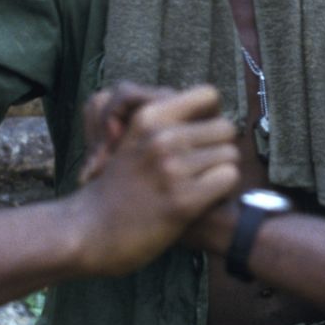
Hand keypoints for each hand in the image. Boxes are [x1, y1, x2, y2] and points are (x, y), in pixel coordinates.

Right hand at [70, 85, 240, 276]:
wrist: (93, 229)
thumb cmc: (120, 185)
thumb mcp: (132, 138)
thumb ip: (167, 122)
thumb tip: (215, 111)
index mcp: (149, 116)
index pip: (208, 95)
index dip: (211, 115)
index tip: (200, 135)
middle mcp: (160, 138)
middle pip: (226, 127)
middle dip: (219, 147)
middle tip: (202, 166)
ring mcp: (171, 168)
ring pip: (231, 154)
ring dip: (221, 171)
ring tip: (199, 184)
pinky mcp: (183, 200)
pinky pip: (228, 178)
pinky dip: (222, 189)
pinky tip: (202, 198)